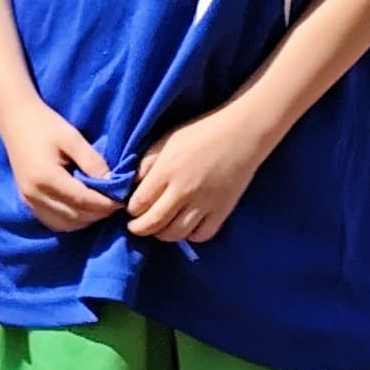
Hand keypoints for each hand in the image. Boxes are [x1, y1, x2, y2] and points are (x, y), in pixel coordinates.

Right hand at [0, 97, 121, 235]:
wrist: (14, 119)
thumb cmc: (44, 124)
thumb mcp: (72, 137)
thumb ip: (92, 162)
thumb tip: (113, 184)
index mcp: (46, 178)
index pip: (83, 201)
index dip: (106, 204)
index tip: (123, 200)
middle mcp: (35, 194)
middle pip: (76, 216)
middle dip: (99, 213)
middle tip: (115, 202)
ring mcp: (28, 200)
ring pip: (65, 224)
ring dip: (86, 219)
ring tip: (100, 205)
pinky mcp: (27, 201)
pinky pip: (53, 222)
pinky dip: (71, 221)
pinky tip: (81, 209)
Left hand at [128, 104, 276, 243]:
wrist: (240, 134)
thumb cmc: (200, 133)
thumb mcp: (165, 141)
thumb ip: (147, 163)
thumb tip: (131, 185)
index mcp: (167, 170)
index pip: (139, 202)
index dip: (130, 210)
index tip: (129, 209)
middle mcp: (184, 190)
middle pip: (154, 223)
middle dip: (139, 228)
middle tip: (136, 226)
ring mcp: (204, 203)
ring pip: (176, 234)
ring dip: (162, 234)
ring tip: (159, 227)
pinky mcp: (222, 211)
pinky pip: (202, 235)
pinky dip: (190, 236)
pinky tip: (185, 226)